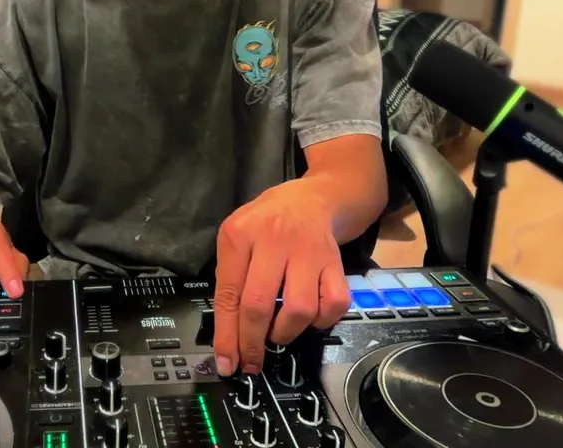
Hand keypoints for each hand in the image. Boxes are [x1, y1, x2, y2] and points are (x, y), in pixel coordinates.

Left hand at [211, 181, 350, 375]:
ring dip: (286, 333)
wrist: (311, 200)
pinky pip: (334, 304)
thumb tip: (226, 336)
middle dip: (252, 343)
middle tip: (251, 361)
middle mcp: (274, 240)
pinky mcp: (336, 262)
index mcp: (240, 235)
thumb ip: (228, 279)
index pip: (228, 294)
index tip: (227, 363)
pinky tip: (309, 318)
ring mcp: (308, 251)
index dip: (227, 335)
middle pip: (259, 305)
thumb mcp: (235, 238)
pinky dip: (322, 321)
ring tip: (277, 332)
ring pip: (300, 309)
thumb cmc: (265, 223)